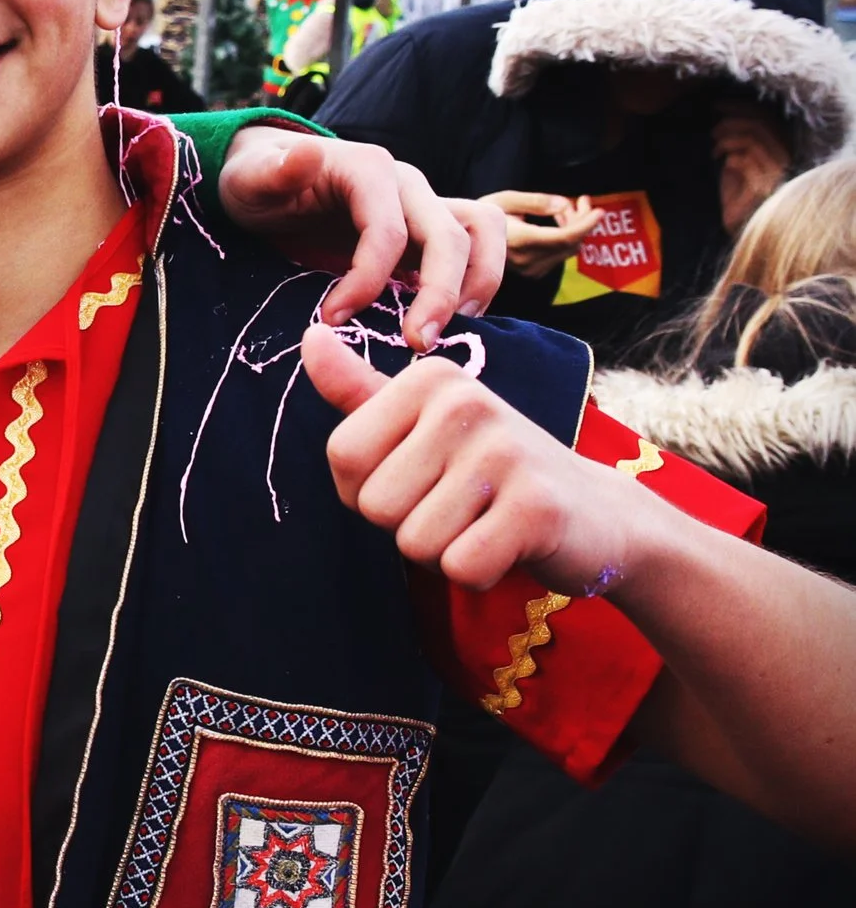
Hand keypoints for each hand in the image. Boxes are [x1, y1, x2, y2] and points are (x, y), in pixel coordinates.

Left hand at [218, 126, 505, 349]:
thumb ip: (275, 170)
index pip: (389, 231)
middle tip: (415, 344)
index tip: (334, 318)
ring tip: (453, 330)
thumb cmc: (256, 180)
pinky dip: (474, 282)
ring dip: (478, 283)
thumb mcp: (250, 176)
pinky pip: (474, 249)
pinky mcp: (427, 231)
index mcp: (368, 169)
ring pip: (482, 233)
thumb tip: (306, 152)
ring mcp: (423, 205)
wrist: (266, 178)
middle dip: (440, 293)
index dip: (367, 279)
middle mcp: (407, 185)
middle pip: (451, 236)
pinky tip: (448, 321)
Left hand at [303, 324, 657, 594]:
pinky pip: (460, 567)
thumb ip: (358, 390)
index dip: (367, 489)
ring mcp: (504, 451)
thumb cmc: (488, 472)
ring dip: (443, 552)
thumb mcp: (421, 423)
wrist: (597, 514)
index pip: (342, 456)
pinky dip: (479, 573)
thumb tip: (311, 335)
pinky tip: (509, 546)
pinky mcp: (537, 507)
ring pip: (414, 542)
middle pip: (375, 505)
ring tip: (484, 523)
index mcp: (428, 379)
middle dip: (407, 525)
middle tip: (460, 506)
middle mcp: (466, 402)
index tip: (419, 478)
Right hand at [482, 191, 602, 281]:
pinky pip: (561, 255)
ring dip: (575, 228)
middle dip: (582, 220)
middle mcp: (528, 260)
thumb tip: (564, 204)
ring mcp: (531, 270)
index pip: (565, 237)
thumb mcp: (502, 201)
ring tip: (564, 209)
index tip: (599, 210)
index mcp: (521, 240)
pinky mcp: (532, 273)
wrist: (460, 247)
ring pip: (569, 249)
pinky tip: (557, 223)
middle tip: (580, 200)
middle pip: (572, 243)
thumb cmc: (477, 218)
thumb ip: (536, 202)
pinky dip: (566, 238)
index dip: (586, 224)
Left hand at [712, 105, 790, 233]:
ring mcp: (776, 173)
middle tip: (712, 126)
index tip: (716, 104)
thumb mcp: (734, 160)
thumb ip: (735, 140)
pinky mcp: (763, 187)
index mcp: (779, 149)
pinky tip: (723, 162)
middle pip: (761, 124)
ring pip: (753, 140)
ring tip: (714, 147)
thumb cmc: (734, 193)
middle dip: (732, 119)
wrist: (737, 224)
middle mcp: (784, 159)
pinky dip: (730, 157)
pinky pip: (745, 161)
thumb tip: (721, 115)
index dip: (742, 107)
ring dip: (728, 139)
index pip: (767, 118)